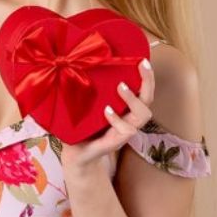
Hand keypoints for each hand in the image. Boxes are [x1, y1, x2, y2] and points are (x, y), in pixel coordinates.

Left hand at [60, 58, 154, 177]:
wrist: (75, 156)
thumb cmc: (80, 128)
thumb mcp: (82, 107)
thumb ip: (82, 91)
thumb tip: (67, 65)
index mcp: (123, 110)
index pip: (142, 91)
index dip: (146, 77)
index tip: (142, 60)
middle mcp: (128, 119)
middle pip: (148, 99)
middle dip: (148, 81)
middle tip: (142, 65)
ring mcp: (123, 132)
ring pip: (143, 115)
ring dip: (133, 99)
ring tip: (121, 86)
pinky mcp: (114, 143)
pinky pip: (126, 131)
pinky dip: (117, 119)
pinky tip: (106, 110)